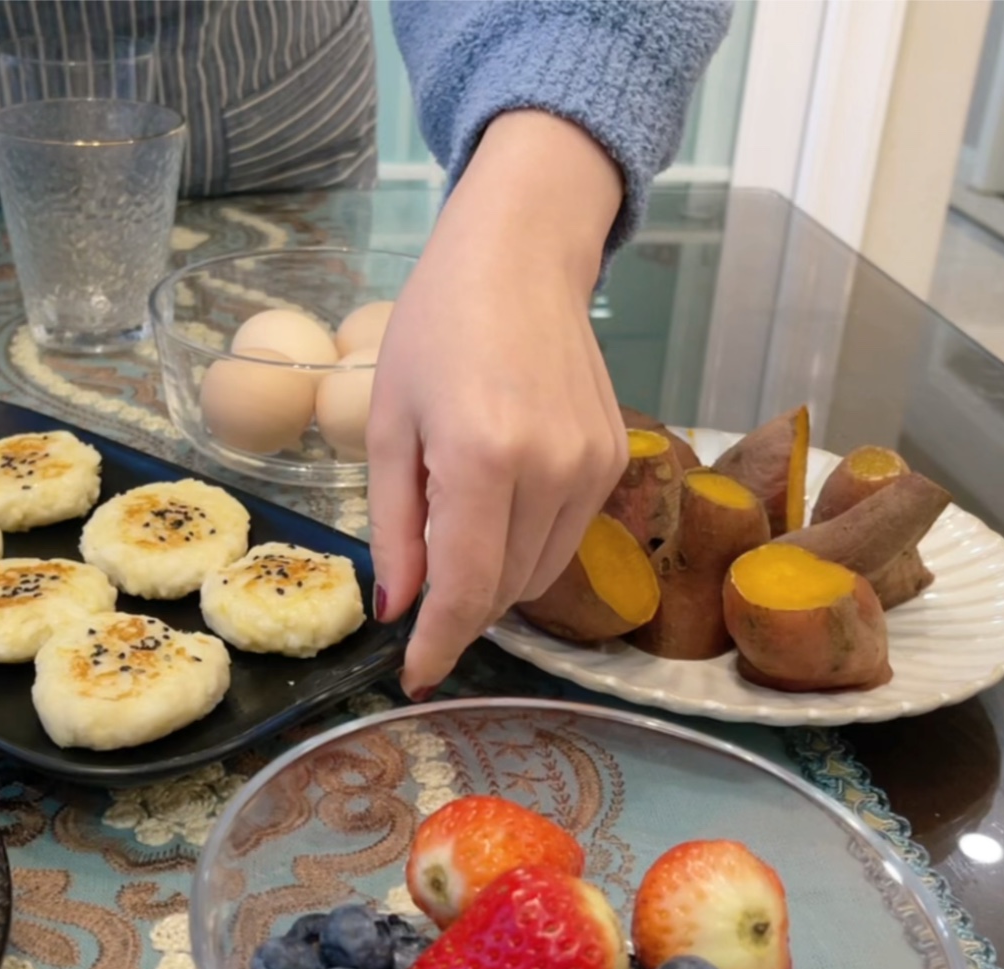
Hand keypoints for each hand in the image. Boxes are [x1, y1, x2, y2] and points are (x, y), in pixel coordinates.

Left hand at [368, 111, 628, 698]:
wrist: (521, 256)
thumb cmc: (435, 327)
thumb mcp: (389, 425)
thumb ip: (395, 526)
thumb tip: (400, 609)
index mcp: (481, 457)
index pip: (467, 588)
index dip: (439, 644)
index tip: (414, 677)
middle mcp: (551, 469)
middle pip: (505, 589)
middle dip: (459, 605)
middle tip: (419, 572)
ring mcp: (594, 466)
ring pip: (540, 572)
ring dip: (494, 577)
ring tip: (457, 518)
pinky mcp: (615, 458)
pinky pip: (565, 535)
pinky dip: (525, 541)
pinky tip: (499, 495)